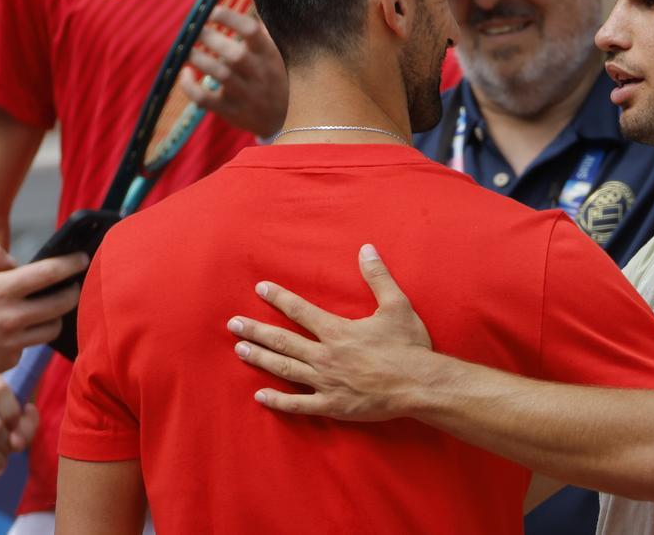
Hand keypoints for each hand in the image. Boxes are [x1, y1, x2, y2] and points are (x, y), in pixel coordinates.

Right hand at [0, 239, 87, 380]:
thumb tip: (16, 262)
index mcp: (0, 291)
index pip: (50, 273)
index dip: (72, 263)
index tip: (83, 259)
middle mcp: (11, 318)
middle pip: (63, 303)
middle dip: (73, 291)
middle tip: (72, 286)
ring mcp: (12, 343)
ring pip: (53, 328)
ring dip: (55, 316)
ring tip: (48, 309)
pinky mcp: (8, 361)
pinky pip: (30, 347)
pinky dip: (27, 337)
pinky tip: (16, 332)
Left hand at [182, 6, 287, 137]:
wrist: (293, 120)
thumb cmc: (280, 77)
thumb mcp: (279, 53)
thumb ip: (263, 28)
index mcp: (271, 55)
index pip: (251, 31)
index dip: (229, 18)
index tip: (212, 12)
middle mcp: (261, 75)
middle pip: (232, 53)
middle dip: (208, 37)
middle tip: (195, 30)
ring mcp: (247, 95)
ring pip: (218, 74)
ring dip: (197, 58)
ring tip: (187, 49)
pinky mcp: (232, 112)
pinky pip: (205, 99)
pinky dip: (189, 87)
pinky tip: (184, 74)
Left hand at [228, 244, 430, 420]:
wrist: (419, 386)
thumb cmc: (409, 346)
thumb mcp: (397, 305)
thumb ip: (378, 277)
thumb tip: (367, 249)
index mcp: (337, 331)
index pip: (300, 310)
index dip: (279, 298)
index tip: (261, 289)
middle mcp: (325, 356)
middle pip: (283, 341)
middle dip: (256, 330)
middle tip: (233, 324)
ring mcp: (326, 382)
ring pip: (284, 369)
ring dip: (260, 358)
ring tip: (240, 350)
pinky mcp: (332, 405)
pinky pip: (298, 404)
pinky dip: (278, 401)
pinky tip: (260, 396)